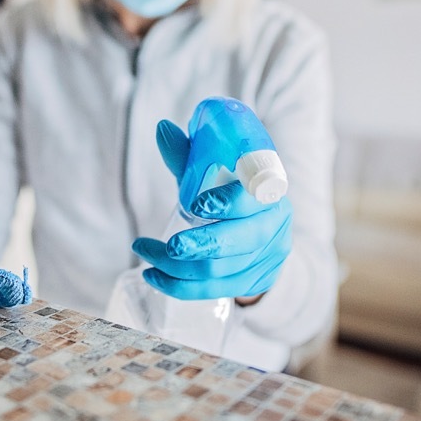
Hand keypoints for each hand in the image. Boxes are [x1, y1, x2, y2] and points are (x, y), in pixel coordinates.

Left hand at [132, 120, 292, 300]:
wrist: (262, 228)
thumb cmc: (231, 193)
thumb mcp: (214, 174)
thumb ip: (189, 156)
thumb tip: (163, 129)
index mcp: (270, 191)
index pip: (257, 198)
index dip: (230, 202)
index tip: (197, 204)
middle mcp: (275, 226)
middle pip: (243, 242)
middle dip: (204, 245)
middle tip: (171, 245)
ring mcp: (267, 259)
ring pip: (223, 271)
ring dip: (178, 266)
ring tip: (145, 251)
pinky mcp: (253, 282)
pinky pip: (214, 291)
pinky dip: (179, 286)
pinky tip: (153, 275)